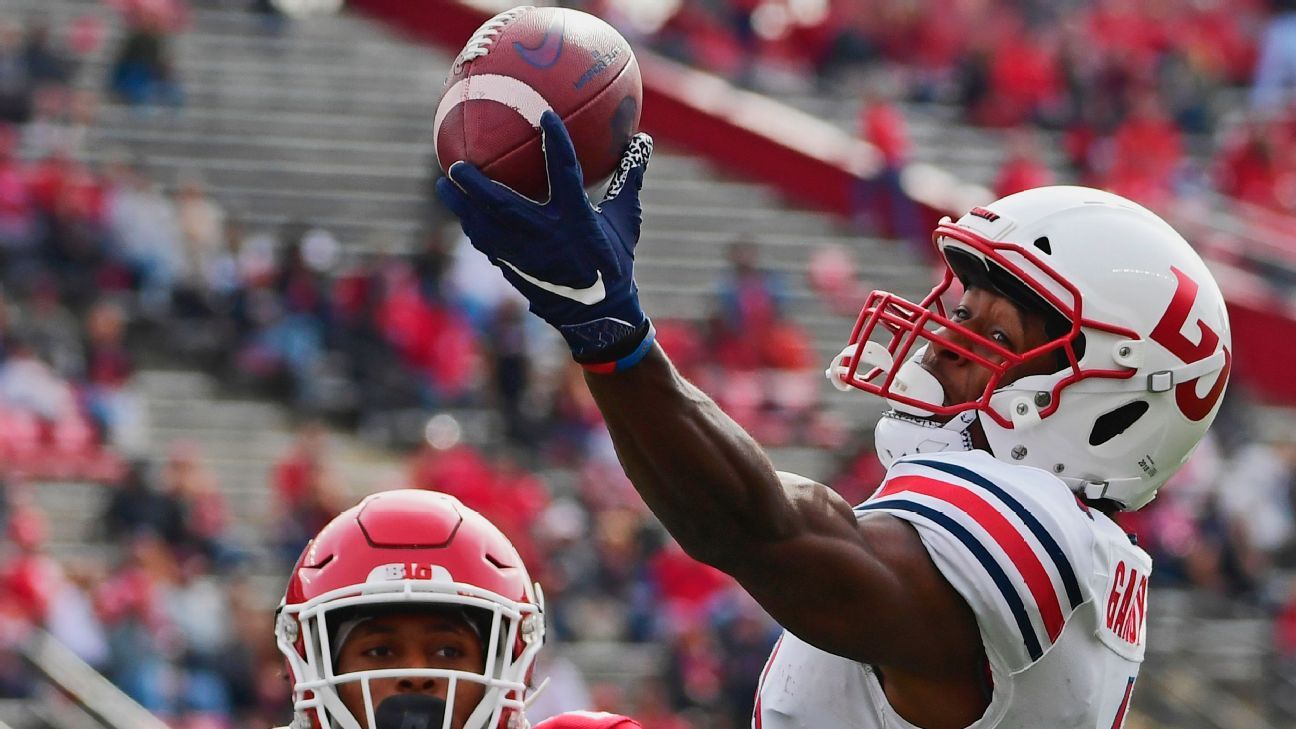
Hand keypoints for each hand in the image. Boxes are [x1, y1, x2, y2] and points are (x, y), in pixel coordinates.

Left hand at [435, 111, 653, 366]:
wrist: (599, 315)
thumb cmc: (614, 263)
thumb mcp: (626, 221)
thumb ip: (628, 180)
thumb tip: (640, 142)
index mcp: (578, 221)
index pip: (566, 174)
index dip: (556, 144)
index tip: (544, 115)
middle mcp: (547, 237)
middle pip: (502, 205)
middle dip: (476, 184)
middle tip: (457, 163)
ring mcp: (527, 257)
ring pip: (484, 227)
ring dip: (461, 206)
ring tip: (443, 185)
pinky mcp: (515, 270)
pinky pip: (486, 244)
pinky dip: (472, 226)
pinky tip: (462, 213)